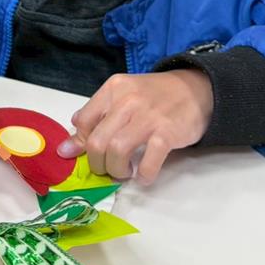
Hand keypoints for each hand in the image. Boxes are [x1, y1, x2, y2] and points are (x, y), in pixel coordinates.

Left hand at [57, 70, 213, 184]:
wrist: (197, 88)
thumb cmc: (155, 96)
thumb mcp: (124, 97)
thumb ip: (97, 118)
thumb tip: (67, 147)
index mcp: (113, 89)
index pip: (82, 121)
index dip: (81, 143)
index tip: (92, 153)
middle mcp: (127, 100)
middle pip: (96, 141)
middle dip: (97, 164)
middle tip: (107, 168)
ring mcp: (148, 116)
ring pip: (116, 151)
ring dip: (116, 170)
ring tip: (124, 172)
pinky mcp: (168, 132)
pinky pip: (148, 162)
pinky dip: (143, 175)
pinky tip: (144, 176)